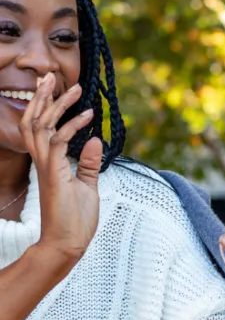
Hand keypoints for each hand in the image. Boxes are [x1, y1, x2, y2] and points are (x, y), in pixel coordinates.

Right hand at [19, 73, 101, 265]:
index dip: (48, 107)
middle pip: (35, 121)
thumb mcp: (86, 185)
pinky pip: (59, 142)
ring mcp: (47, 167)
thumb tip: (95, 140)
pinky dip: (73, 127)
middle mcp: (44, 161)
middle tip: (51, 76)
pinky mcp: (55, 174)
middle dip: (42, 97)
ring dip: (56, 105)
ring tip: (71, 87)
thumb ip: (88, 163)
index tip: (63, 90)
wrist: (68, 243)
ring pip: (41, 127)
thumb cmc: (76, 219)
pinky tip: (87, 117)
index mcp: (49, 163)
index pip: (41, 128)